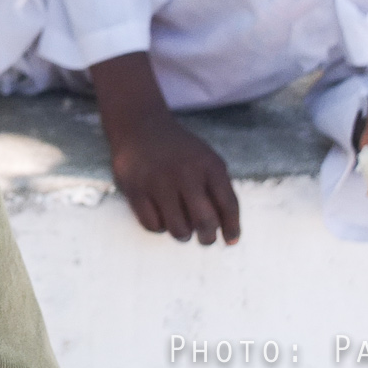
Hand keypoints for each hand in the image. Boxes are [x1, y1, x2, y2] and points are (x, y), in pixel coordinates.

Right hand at [107, 112, 240, 244]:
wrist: (139, 126)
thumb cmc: (179, 151)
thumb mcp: (206, 160)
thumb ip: (219, 191)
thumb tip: (229, 234)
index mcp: (209, 165)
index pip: (228, 206)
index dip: (232, 229)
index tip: (230, 241)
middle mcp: (186, 173)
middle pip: (205, 222)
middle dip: (207, 238)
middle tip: (204, 239)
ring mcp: (159, 181)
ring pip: (179, 230)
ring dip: (183, 234)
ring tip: (181, 227)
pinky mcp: (135, 189)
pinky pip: (153, 225)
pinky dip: (159, 226)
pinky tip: (160, 215)